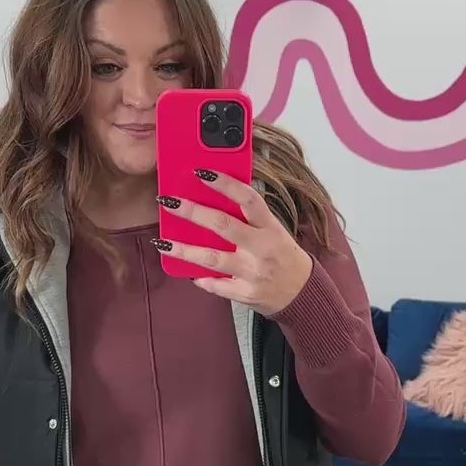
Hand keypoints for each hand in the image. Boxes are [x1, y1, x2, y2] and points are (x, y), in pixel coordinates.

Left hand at [155, 170, 312, 315]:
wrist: (302, 293)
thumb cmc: (283, 256)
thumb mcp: (274, 230)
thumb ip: (249, 217)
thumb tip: (215, 197)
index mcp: (270, 227)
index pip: (248, 199)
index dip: (225, 183)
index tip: (202, 172)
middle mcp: (261, 248)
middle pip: (224, 226)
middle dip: (194, 212)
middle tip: (170, 202)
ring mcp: (252, 272)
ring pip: (213, 259)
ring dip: (185, 250)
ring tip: (163, 242)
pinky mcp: (245, 293)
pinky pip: (217, 285)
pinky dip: (201, 279)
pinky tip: (188, 271)